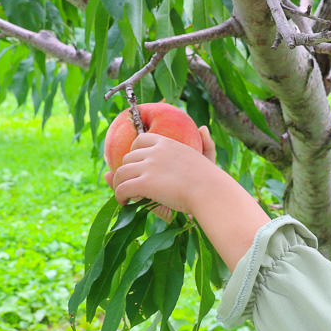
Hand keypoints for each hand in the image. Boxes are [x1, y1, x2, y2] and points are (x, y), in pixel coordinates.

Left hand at [108, 125, 269, 270]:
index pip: (141, 140)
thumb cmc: (211, 180)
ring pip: (121, 173)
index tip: (137, 165)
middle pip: (128, 158)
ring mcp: (148, 167)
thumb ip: (206, 143)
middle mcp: (154, 152)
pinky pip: (122, 188)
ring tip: (124, 195)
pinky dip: (119, 196)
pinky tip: (124, 202)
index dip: (134, 152)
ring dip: (119, 184)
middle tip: (132, 184)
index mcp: (167, 143)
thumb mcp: (208, 156)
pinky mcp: (144, 183)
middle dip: (127, 171)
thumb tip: (203, 128)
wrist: (210, 192)